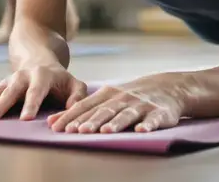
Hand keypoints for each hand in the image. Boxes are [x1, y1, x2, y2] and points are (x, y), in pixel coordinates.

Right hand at [0, 64, 88, 120]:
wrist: (39, 56)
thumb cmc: (61, 78)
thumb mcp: (75, 84)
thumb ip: (77, 97)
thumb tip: (70, 111)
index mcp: (42, 76)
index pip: (36, 92)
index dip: (31, 105)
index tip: (25, 120)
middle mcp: (21, 77)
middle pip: (9, 92)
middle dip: (0, 105)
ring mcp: (8, 81)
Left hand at [46, 71, 189, 133]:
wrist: (167, 87)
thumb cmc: (129, 96)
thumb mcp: (105, 99)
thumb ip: (81, 111)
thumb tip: (51, 122)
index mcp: (107, 95)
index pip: (85, 106)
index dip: (71, 116)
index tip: (57, 127)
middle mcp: (122, 99)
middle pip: (103, 111)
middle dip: (89, 121)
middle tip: (75, 131)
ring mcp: (140, 105)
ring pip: (126, 115)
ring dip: (115, 123)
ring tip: (104, 131)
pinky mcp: (159, 113)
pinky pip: (153, 120)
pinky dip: (148, 125)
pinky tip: (141, 131)